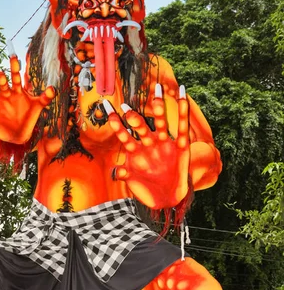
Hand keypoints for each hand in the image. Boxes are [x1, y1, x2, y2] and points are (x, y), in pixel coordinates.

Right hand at [0, 42, 55, 143]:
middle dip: (0, 79)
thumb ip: (45, 98)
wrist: (18, 136)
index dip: (14, 65)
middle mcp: (3, 94)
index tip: (13, 53)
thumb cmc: (28, 119)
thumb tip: (53, 88)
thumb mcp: (37, 108)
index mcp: (16, 91)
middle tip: (0, 74)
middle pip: (1, 83)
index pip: (15, 75)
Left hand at [103, 84, 189, 208]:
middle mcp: (149, 144)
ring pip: (160, 123)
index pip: (123, 134)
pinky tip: (182, 92)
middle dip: (134, 117)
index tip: (107, 108)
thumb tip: (116, 171)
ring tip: (156, 90)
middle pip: (140, 127)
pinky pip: (182, 128)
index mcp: (136, 151)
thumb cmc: (146, 188)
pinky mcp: (180, 147)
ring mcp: (164, 144)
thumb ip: (123, 174)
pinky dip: (183, 110)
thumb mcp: (132, 182)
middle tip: (126, 106)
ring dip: (158, 107)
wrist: (166, 199)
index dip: (116, 123)